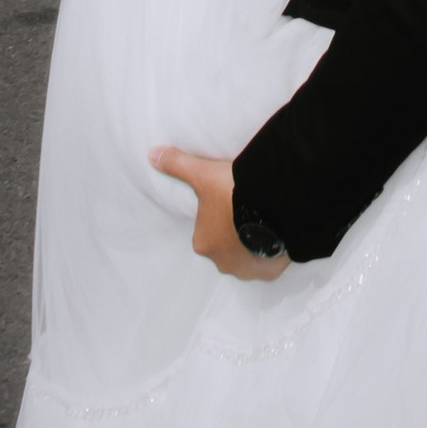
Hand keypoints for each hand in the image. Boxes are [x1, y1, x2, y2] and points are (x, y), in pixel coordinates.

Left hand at [149, 147, 287, 279]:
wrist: (272, 205)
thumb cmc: (232, 193)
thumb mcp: (203, 174)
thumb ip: (177, 165)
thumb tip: (152, 155)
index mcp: (203, 242)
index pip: (206, 229)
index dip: (218, 214)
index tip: (229, 199)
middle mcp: (222, 262)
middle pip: (225, 246)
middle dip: (234, 232)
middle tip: (246, 207)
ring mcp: (247, 269)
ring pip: (246, 256)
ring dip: (251, 244)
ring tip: (263, 219)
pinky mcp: (268, 271)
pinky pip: (266, 264)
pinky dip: (269, 254)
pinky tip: (274, 234)